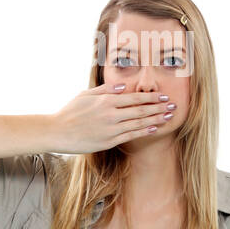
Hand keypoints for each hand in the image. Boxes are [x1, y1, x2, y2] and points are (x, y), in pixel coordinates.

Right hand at [49, 82, 175, 152]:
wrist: (56, 132)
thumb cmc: (69, 112)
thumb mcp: (85, 95)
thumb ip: (105, 89)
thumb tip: (123, 87)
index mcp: (106, 100)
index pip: (135, 97)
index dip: (152, 97)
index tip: (163, 96)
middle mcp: (111, 113)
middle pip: (141, 110)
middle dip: (159, 107)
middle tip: (173, 106)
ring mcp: (111, 128)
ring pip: (139, 122)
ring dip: (156, 119)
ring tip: (168, 117)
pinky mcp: (108, 141)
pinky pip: (130, 135)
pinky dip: (143, 131)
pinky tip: (153, 129)